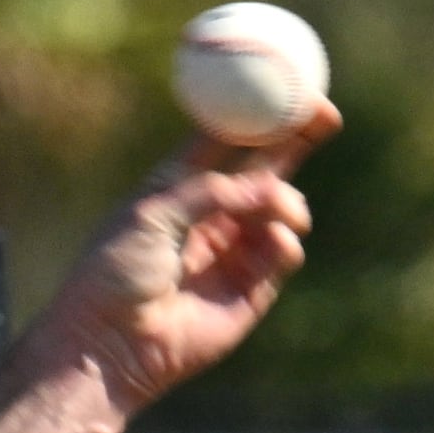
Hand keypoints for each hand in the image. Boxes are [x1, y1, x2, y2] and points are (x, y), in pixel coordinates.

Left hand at [28, 101, 336, 418]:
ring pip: (281, 209)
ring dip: (286, 202)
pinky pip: (284, 252)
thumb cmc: (114, 273)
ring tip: (276, 210)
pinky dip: (285, 240)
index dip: (260, 115)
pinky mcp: (248, 289)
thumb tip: (267, 185)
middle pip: (264, 168)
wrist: (107, 342)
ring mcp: (230, 251)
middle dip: (297, 140)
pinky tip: (276, 241)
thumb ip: (211, 192)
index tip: (292, 90)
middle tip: (326, 116)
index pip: (227, 141)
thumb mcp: (153, 214)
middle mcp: (207, 217)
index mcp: (176, 189)